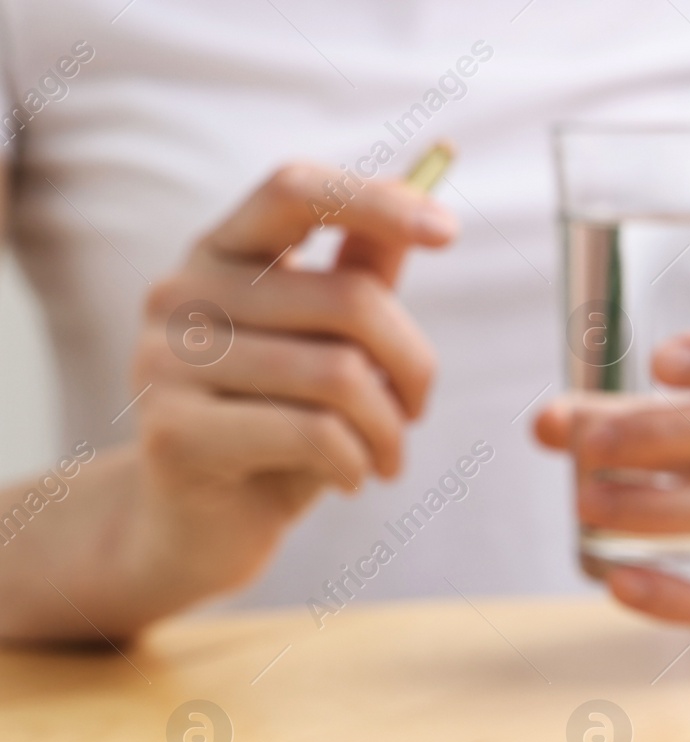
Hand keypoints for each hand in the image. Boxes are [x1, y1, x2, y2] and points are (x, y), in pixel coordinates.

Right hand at [126, 162, 453, 600]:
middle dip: (413, 365)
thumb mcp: (326, 347)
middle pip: (349, 300)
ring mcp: (166, 360)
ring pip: (340, 376)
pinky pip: (314, 434)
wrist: (200, 528)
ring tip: (388, 456)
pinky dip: (357, 462)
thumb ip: (361, 275)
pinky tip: (352, 478)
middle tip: (417, 410)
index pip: (294, 191)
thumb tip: (422, 195)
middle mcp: (181, 292)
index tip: (448, 232)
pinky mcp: (174, 431)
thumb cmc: (277, 426)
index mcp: (222, 253)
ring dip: (390, 429)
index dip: (374, 202)